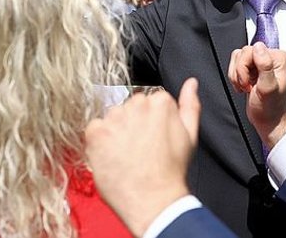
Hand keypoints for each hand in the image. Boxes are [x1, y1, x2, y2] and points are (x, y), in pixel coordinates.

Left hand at [86, 78, 200, 236]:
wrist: (153, 201)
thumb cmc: (171, 172)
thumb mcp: (190, 135)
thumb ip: (190, 104)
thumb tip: (191, 83)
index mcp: (160, 102)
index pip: (148, 101)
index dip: (150, 123)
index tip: (152, 138)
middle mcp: (136, 105)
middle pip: (129, 106)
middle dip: (132, 123)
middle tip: (140, 148)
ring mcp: (114, 118)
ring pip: (112, 117)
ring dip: (116, 131)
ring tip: (127, 155)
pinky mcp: (96, 132)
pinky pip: (94, 128)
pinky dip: (100, 142)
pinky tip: (114, 156)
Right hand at [229, 43, 285, 149]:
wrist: (268, 121)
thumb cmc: (270, 108)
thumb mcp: (268, 88)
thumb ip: (265, 66)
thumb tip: (258, 47)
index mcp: (278, 58)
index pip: (252, 49)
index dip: (245, 66)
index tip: (250, 81)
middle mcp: (270, 57)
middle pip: (243, 53)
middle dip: (240, 72)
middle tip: (248, 86)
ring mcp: (260, 62)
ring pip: (237, 57)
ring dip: (237, 75)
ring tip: (246, 87)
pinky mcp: (251, 68)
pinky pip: (235, 63)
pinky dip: (235, 76)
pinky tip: (243, 86)